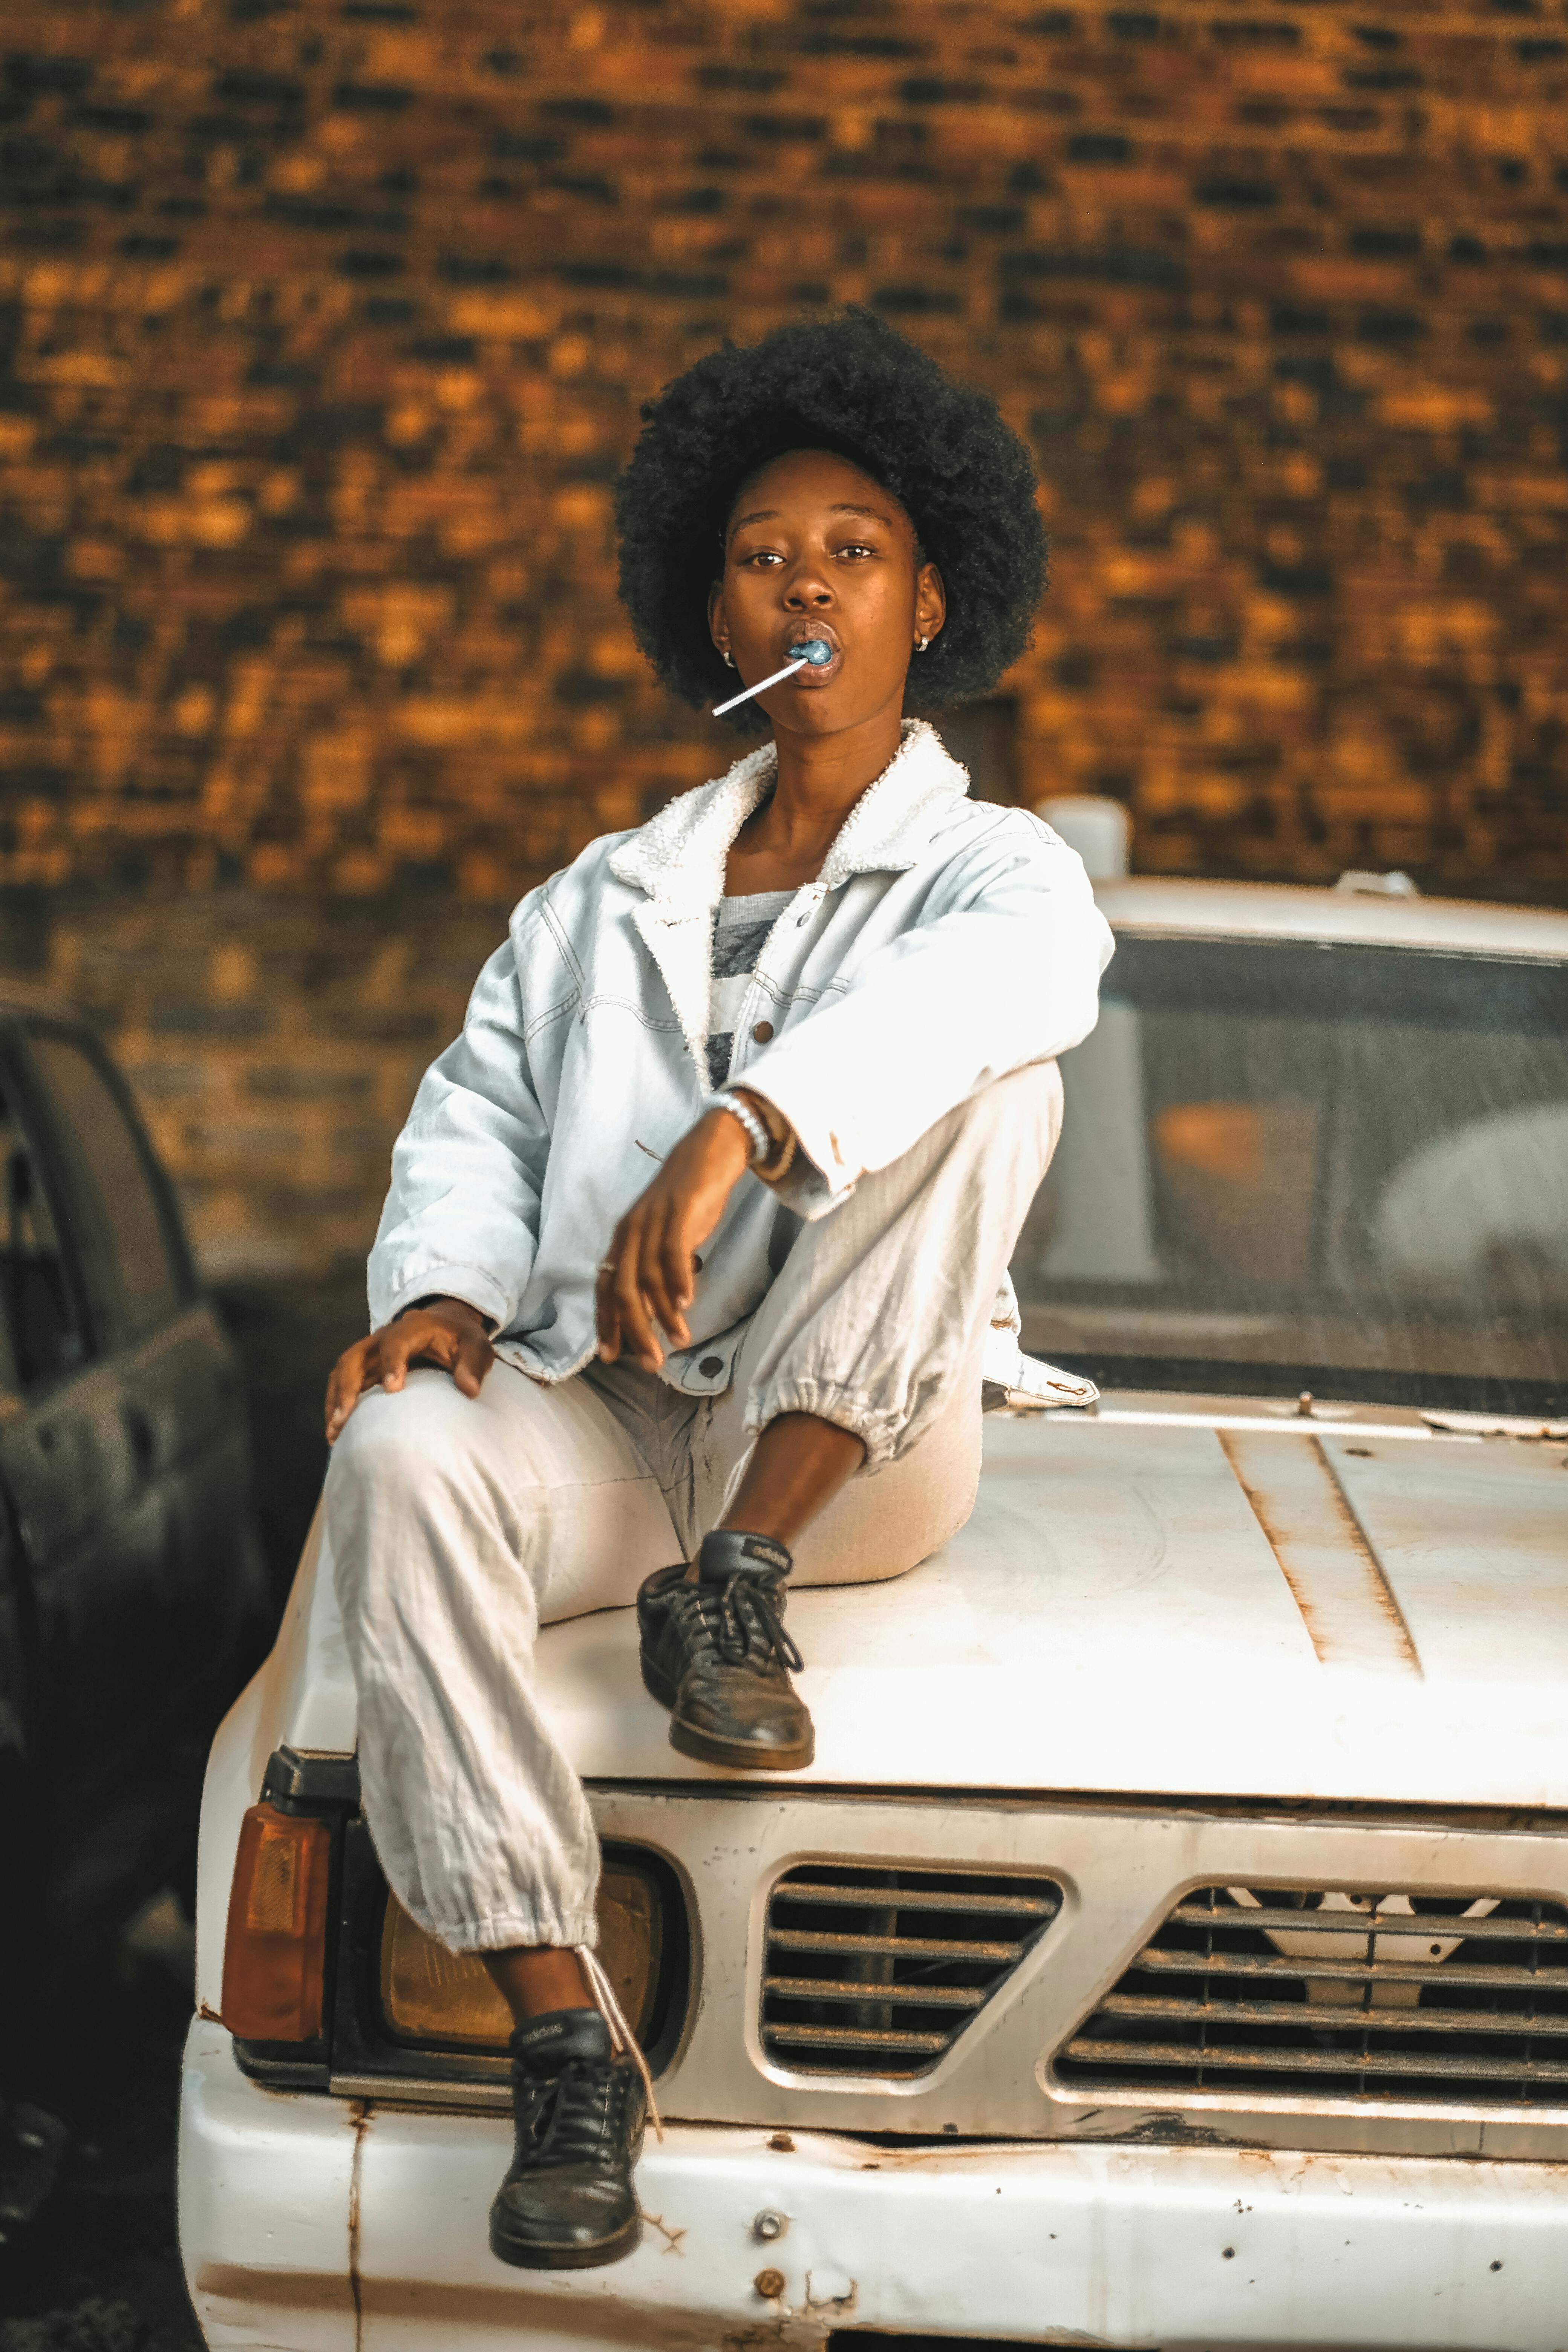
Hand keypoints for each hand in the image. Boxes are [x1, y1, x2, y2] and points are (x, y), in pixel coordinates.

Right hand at [325, 1296, 494, 1441]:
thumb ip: (474, 1365)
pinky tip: (337, 1432)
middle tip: (343, 1420)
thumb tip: (470, 1390)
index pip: (395, 1342)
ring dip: (335, 1400)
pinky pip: (342, 1382)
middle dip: (346, 1388)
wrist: (446, 1326)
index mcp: (412, 1327)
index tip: (392, 1390)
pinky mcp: (366, 1366)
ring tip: (333, 1433)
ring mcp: (371, 1351)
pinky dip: (336, 1404)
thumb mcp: (477, 1346)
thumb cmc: (462, 1339)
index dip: (391, 1363)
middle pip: (353, 1358)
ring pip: (342, 1371)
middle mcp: (383, 1337)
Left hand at [596, 1107, 751, 1371]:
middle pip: (624, 1290)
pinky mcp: (680, 1209)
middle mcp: (632, 1230)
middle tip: (651, 1361)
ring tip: (680, 1339)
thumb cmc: (691, 1198)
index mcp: (624, 1239)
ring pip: (649, 1276)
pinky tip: (687, 1303)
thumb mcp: (667, 1236)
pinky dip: (678, 1279)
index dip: (607, 1323)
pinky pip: (673, 1250)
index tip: (612, 1356)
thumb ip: (658, 1269)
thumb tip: (658, 1310)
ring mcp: (654, 1219)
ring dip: (664, 1313)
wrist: (712, 1148)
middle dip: (635, 1330)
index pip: (607, 1288)